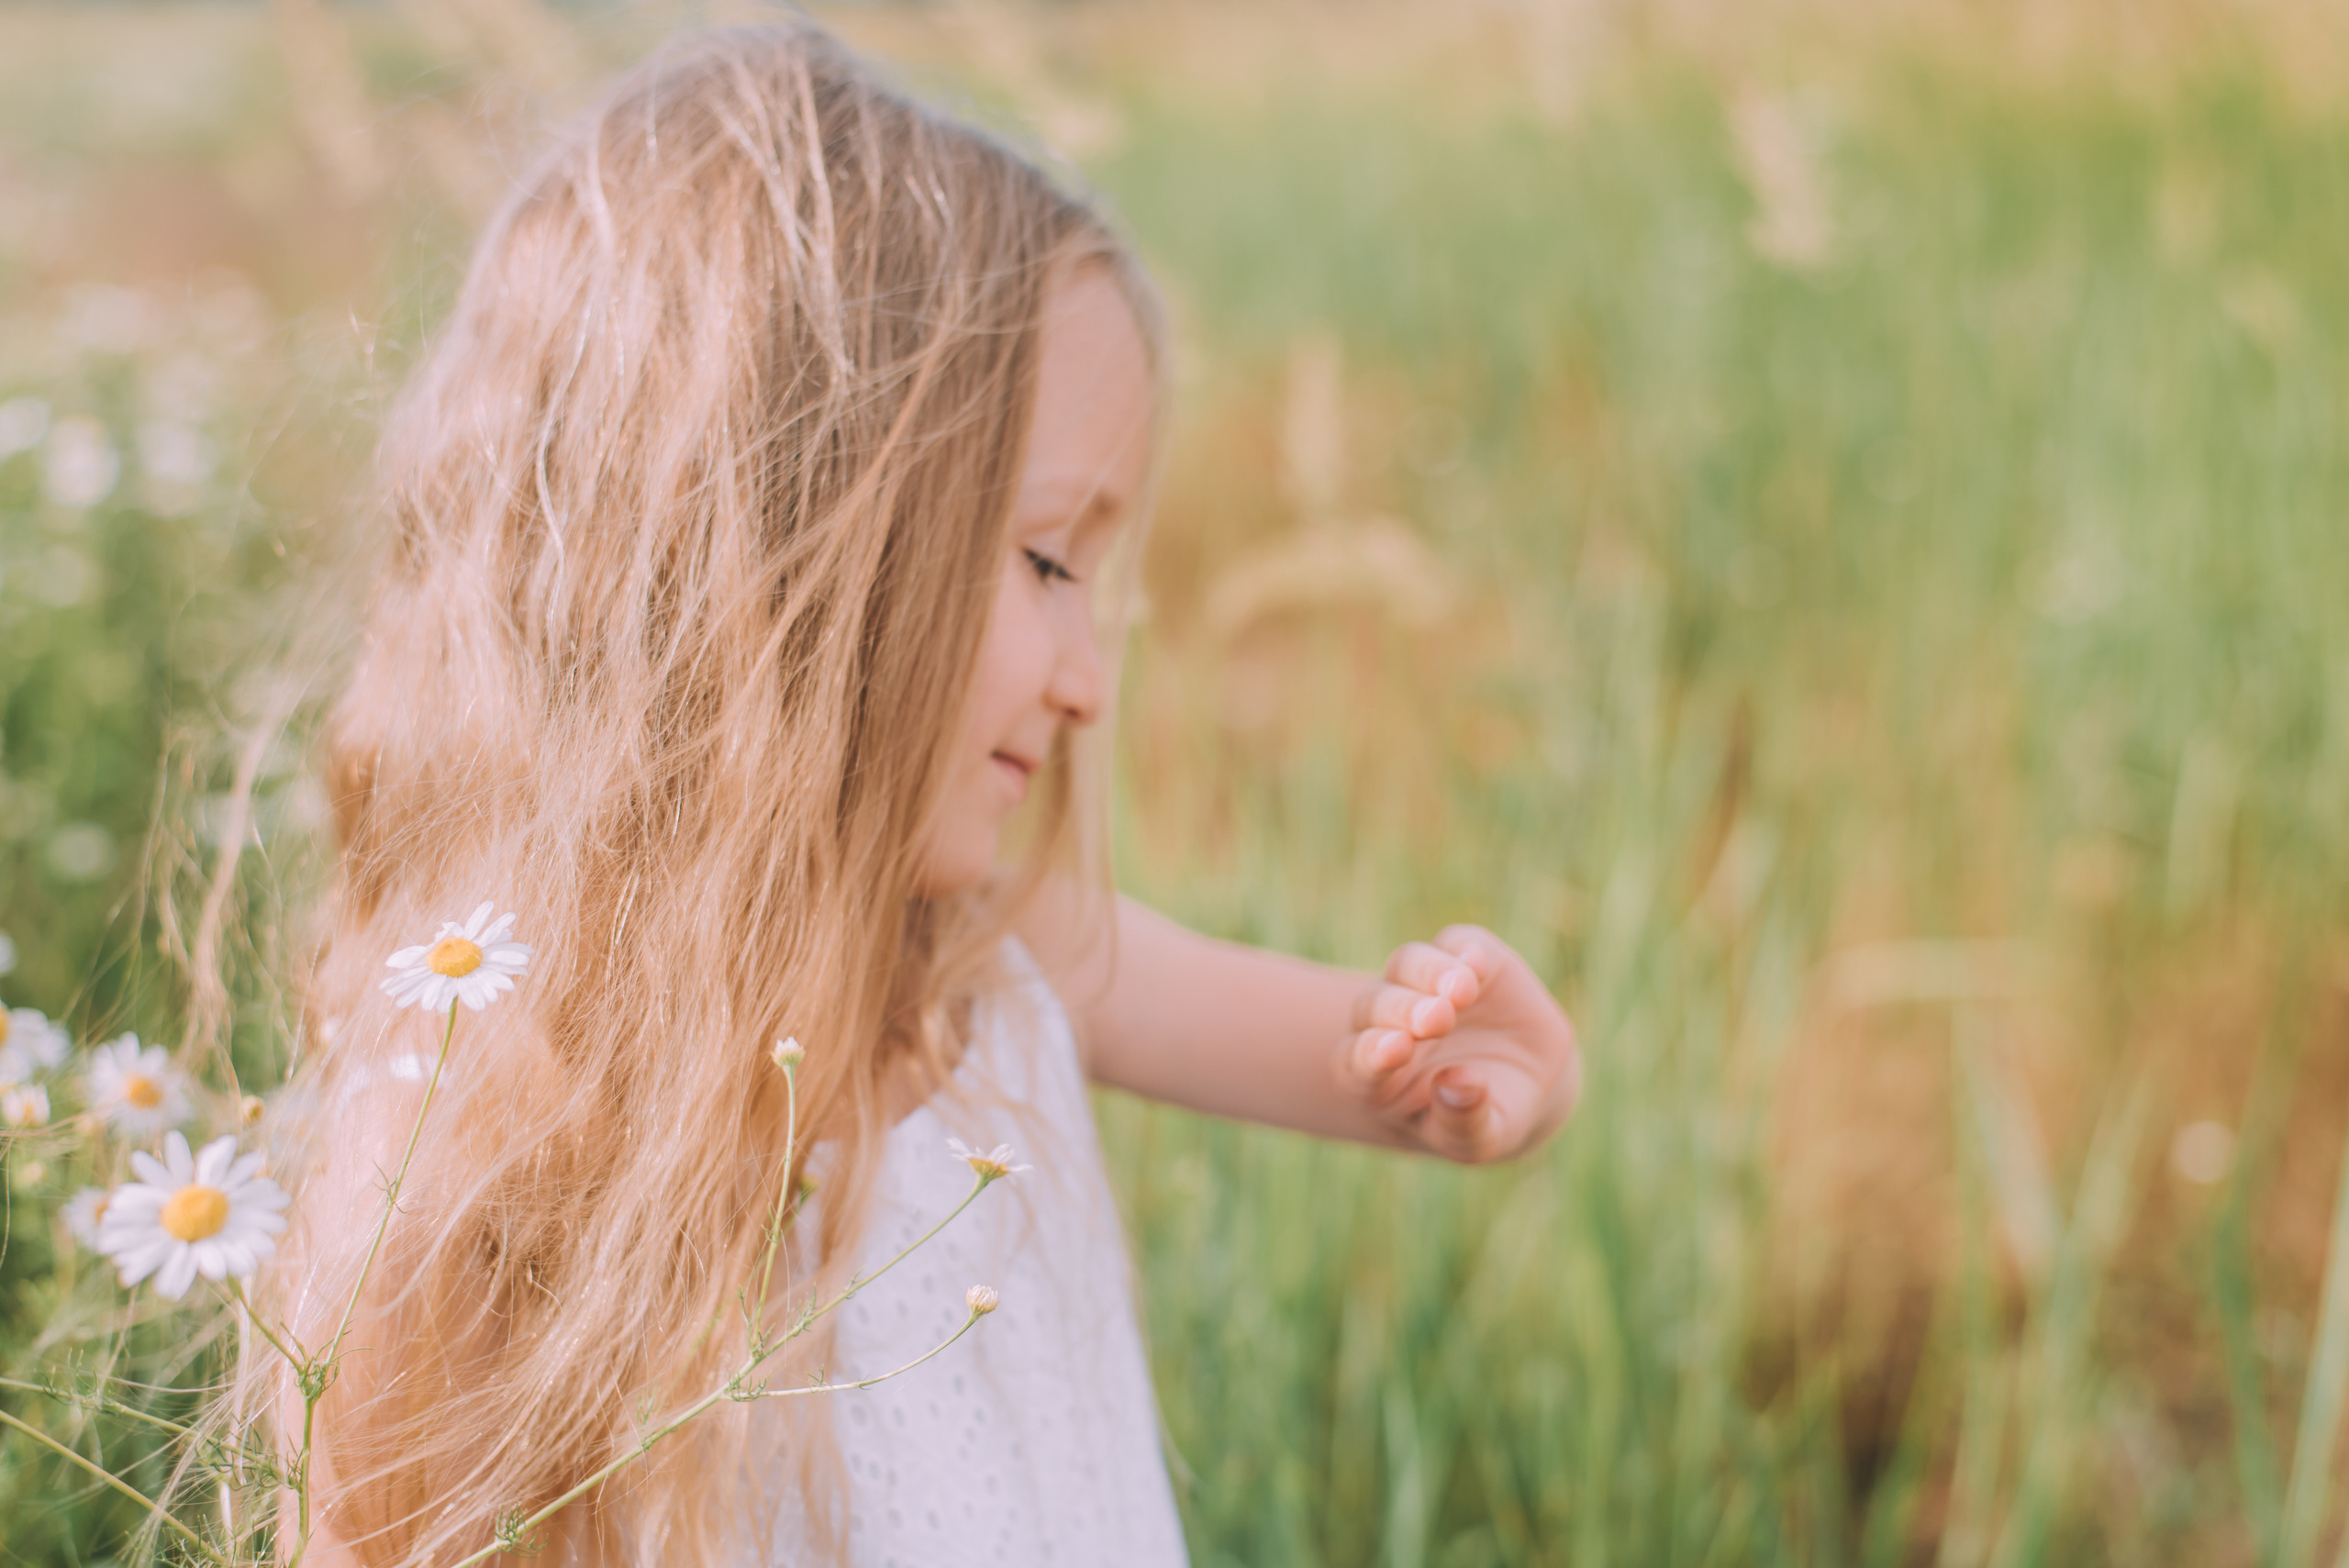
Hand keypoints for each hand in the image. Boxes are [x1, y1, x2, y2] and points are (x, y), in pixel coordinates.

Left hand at [1339, 925, 1580, 1162]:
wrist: (1527, 1081)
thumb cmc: (1485, 1118)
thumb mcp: (1481, 1138)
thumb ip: (1465, 1121)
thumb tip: (1457, 1085)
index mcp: (1375, 1077)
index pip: (1357, 1062)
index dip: (1372, 1054)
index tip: (1396, 1048)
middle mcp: (1387, 1023)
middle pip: (1375, 1007)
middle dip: (1402, 1011)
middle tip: (1436, 1018)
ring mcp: (1422, 985)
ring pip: (1406, 965)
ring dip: (1429, 974)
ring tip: (1460, 990)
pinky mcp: (1462, 957)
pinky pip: (1454, 945)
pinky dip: (1463, 951)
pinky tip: (1477, 962)